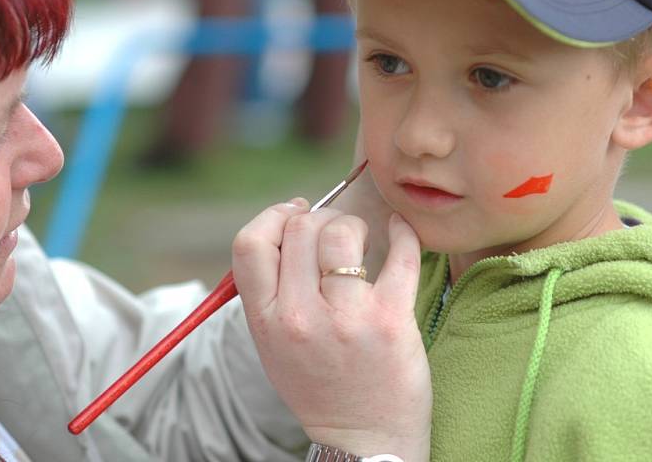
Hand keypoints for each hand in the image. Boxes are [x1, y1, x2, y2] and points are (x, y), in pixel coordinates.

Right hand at [232, 201, 431, 460]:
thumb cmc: (319, 385)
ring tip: (362, 239)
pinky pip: (399, 254)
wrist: (364, 442)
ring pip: (342, 232)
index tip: (293, 213)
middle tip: (333, 230)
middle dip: (318, 217)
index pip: (250, 243)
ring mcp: (346, 318)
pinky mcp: (391, 320)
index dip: (272, 216)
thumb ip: (270, 290)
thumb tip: (291, 223)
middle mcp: (300, 317)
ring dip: (354, 224)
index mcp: (266, 321)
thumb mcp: (272, 345)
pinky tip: (400, 229)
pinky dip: (402, 232)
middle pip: (299, 228)